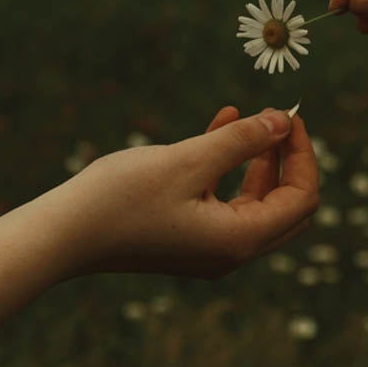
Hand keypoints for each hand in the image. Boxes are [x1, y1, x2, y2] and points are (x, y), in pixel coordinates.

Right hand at [56, 106, 317, 278]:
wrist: (64, 233)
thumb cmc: (124, 198)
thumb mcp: (190, 161)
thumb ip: (243, 141)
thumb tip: (285, 122)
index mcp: (240, 239)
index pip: (301, 198)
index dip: (303, 154)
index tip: (291, 117)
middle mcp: (233, 250)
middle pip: (286, 203)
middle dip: (288, 159)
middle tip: (280, 121)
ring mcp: (212, 246)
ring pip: (257, 199)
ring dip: (261, 159)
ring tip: (255, 119)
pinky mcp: (191, 234)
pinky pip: (226, 197)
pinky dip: (230, 165)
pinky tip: (223, 123)